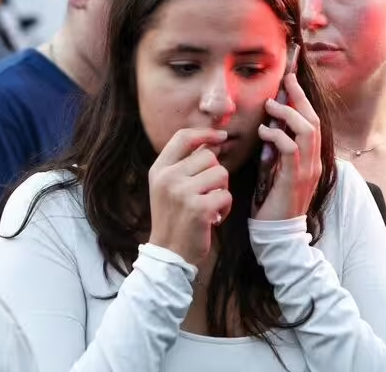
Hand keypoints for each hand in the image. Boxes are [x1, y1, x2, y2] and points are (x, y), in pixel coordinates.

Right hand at [148, 128, 232, 264]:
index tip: (221, 137)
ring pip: (221, 173)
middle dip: (215, 173)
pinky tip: (214, 217)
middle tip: (206, 193)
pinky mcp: (199, 208)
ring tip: (210, 205)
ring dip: (222, 190)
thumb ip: (184, 165)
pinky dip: (225, 207)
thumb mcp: (167, 187)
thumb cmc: (173, 218)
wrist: (168, 253)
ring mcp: (182, 192)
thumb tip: (212, 143)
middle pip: (209, 156)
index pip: (183, 137)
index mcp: (159, 169)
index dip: (205, 133)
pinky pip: (226, 195)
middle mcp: (168, 177)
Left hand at [254, 74, 321, 221]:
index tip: (290, 82)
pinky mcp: (294, 179)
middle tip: (286, 80)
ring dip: (288, 114)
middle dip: (300, 98)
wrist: (277, 232)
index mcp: (311, 159)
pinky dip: (278, 136)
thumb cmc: (273, 201)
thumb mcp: (276, 170)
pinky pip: (291, 149)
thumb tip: (269, 129)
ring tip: (270, 106)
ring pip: (307, 131)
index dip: (303, 101)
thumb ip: (277, 151)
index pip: (312, 122)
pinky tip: (264, 132)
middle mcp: (314, 161)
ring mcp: (307, 170)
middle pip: (314, 121)